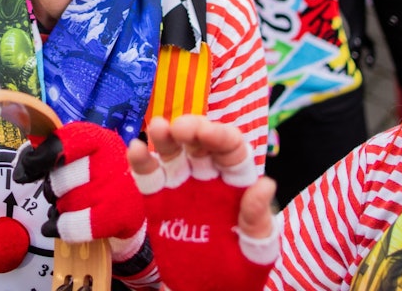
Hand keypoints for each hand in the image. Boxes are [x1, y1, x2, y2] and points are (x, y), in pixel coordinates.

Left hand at [14, 122, 147, 262]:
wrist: (142, 204)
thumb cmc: (104, 178)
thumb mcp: (88, 155)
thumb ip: (58, 153)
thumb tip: (24, 166)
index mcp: (102, 139)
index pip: (63, 142)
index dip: (39, 157)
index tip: (26, 172)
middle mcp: (112, 159)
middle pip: (59, 178)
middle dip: (54, 189)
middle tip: (64, 191)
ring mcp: (117, 189)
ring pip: (66, 203)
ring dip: (59, 208)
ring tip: (70, 206)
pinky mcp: (120, 216)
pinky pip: (74, 225)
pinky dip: (59, 227)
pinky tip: (54, 226)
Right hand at [128, 116, 278, 290]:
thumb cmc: (238, 274)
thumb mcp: (256, 251)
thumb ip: (257, 220)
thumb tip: (266, 185)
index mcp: (237, 184)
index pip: (231, 150)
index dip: (221, 136)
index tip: (208, 132)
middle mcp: (208, 179)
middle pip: (200, 144)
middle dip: (191, 129)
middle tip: (179, 128)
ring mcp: (181, 188)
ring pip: (173, 153)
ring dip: (165, 138)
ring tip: (158, 128)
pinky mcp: (158, 203)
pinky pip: (149, 177)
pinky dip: (141, 161)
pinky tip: (135, 148)